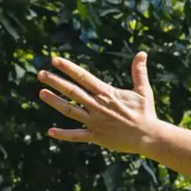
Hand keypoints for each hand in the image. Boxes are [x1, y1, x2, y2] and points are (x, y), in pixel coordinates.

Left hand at [38, 52, 162, 154]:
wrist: (149, 136)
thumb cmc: (146, 113)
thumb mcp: (143, 90)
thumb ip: (138, 72)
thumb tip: (142, 53)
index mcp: (107, 93)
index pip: (84, 77)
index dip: (69, 68)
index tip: (55, 60)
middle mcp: (98, 106)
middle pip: (72, 91)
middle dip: (55, 81)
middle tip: (40, 74)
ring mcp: (95, 122)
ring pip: (70, 110)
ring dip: (55, 102)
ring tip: (41, 93)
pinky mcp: (96, 136)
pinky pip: (77, 135)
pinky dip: (63, 134)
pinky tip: (50, 132)